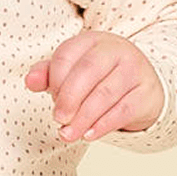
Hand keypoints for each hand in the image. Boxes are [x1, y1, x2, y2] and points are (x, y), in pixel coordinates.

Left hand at [25, 32, 163, 142]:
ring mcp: (134, 70)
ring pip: (105, 94)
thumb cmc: (101, 78)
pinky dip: (103, 125)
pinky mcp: (146, 93)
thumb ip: (49, 74)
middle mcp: (116, 50)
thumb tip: (30, 81)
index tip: (52, 99)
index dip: (54, 80)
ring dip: (83, 118)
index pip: (66, 56)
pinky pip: (123, 110)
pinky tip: (89, 135)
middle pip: (87, 71)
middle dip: (69, 98)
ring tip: (69, 134)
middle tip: (58, 119)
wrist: (143, 87)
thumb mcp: (74, 71)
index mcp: (92, 41)